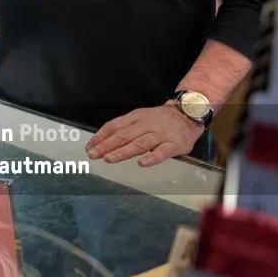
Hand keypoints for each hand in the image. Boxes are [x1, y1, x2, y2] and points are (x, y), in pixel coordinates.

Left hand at [85, 103, 205, 166]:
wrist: (188, 113)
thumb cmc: (160, 119)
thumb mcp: (140, 117)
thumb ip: (125, 127)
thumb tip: (102, 140)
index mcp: (135, 117)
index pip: (114, 126)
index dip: (100, 137)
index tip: (89, 147)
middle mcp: (146, 124)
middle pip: (124, 135)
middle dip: (106, 145)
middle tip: (93, 154)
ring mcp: (161, 134)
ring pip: (140, 143)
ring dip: (123, 151)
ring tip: (109, 159)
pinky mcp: (175, 144)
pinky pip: (163, 152)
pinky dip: (152, 158)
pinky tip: (142, 163)